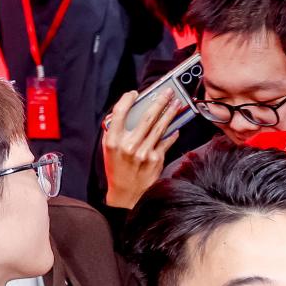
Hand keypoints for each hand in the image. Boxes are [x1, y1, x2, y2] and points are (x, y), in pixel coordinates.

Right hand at [102, 88, 183, 210]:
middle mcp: (128, 145)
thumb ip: (116, 132)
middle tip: (168, 92)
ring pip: (160, 127)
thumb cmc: (117, 168)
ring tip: (176, 103)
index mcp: (113, 141)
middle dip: (159, 101)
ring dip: (170, 113)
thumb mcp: (108, 150)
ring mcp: (143, 152)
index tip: (134, 93)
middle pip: (147, 117)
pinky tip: (176, 127)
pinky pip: (166, 141)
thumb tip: (130, 113)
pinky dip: (172, 133)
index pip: (119, 114)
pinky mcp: (156, 159)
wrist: (126, 193)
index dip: (127, 101)